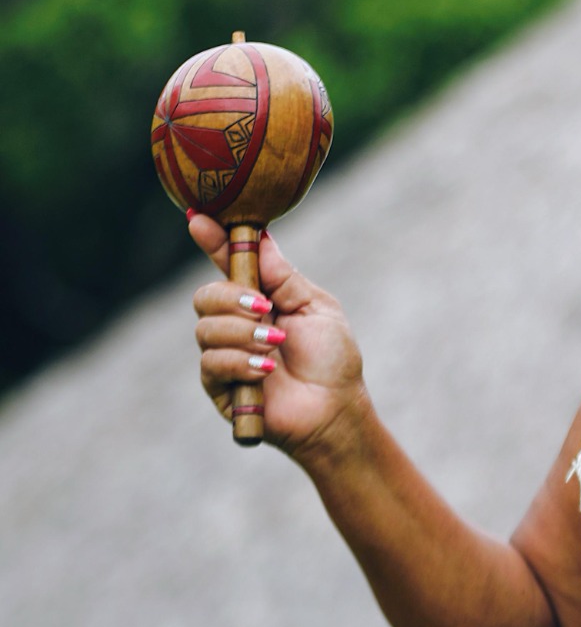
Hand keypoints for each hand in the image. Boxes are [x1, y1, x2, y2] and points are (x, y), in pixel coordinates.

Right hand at [189, 216, 369, 462]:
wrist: (335, 407)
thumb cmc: (332, 358)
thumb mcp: (315, 307)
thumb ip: (284, 277)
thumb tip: (261, 238)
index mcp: (261, 298)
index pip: (228, 265)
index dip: (212, 241)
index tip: (198, 219)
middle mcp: (236, 323)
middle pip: (205, 296)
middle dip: (232, 297)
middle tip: (264, 308)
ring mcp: (225, 354)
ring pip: (205, 328)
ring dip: (243, 333)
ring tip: (275, 344)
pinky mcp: (219, 386)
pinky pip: (212, 362)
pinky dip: (242, 361)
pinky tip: (268, 369)